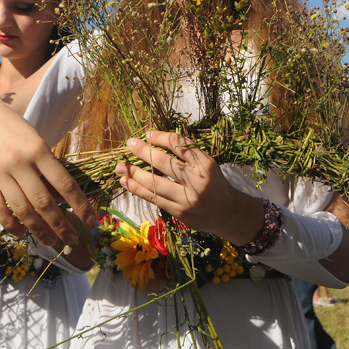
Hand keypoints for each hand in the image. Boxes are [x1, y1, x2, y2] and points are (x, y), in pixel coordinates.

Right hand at [0, 102, 96, 246]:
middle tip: (72, 240)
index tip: (90, 220)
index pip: (64, 183)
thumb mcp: (38, 144)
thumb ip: (50, 171)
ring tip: (51, 241)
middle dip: (60, 225)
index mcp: (38, 150)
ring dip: (39, 230)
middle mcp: (19, 162)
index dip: (79, 204)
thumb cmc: (18, 134)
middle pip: (43, 202)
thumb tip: (65, 202)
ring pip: (21, 209)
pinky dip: (11, 225)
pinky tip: (23, 233)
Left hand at [117, 130, 263, 245]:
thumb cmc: (213, 183)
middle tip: (129, 143)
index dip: (161, 137)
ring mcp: (187, 199)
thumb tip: (154, 141)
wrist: (228, 213)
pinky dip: (138, 190)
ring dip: (134, 174)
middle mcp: (197, 181)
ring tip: (120, 167)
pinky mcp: (179, 212)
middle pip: (165, 163)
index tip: (148, 134)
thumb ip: (186, 154)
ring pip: (155, 183)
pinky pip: (154, 198)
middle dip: (144, 152)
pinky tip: (127, 183)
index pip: (180, 145)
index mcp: (205, 164)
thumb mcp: (206, 164)